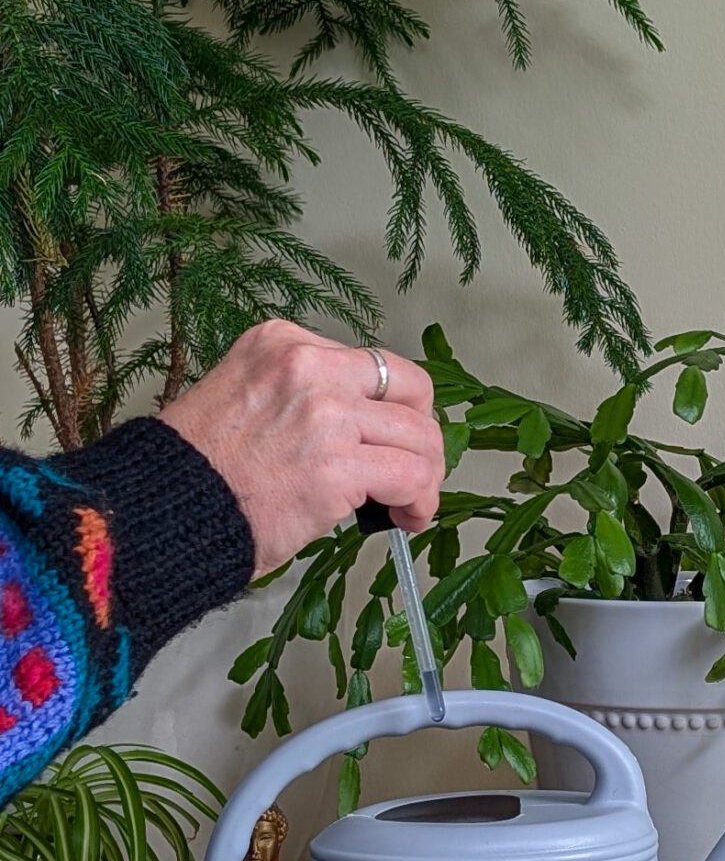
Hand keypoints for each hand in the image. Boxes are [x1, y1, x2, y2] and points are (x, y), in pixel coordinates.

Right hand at [161, 322, 444, 576]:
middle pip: (410, 390)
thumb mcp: (244, 395)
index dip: (395, 407)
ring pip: (419, 435)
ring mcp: (326, 414)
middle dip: (423, 435)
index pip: (372, 365)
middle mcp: (308, 366)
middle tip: (416, 470)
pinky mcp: (337, 467)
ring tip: (412, 502)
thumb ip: (301, 397)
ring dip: (427, 474)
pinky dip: (420, 500)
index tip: (392, 437)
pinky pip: (411, 476)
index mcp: (283, 343)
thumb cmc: (196, 469)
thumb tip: (360, 429)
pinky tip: (406, 517)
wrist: (161, 510)